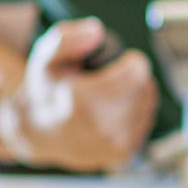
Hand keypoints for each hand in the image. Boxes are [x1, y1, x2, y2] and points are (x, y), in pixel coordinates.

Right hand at [0, 18, 155, 171]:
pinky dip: (136, 113)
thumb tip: (97, 31)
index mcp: (82, 102)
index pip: (137, 73)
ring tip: (112, 93)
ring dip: (138, 94)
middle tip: (112, 78)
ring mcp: (112, 146)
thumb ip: (68, 38)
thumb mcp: (46, 57)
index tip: (121, 61)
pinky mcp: (121, 156)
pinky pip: (145, 123)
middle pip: (144, 88)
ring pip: (148, 106)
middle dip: (134, 77)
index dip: (132, 62)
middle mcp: (100, 128)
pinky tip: (115, 111)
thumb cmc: (47, 90)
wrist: (39, 132)